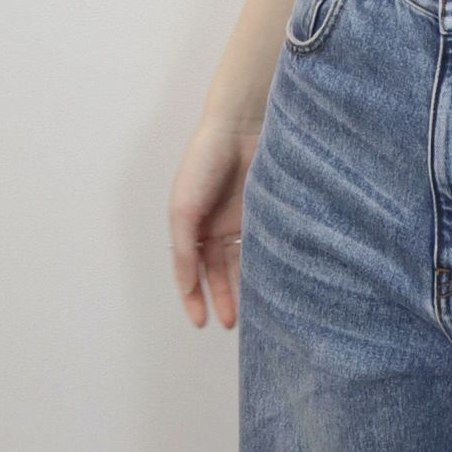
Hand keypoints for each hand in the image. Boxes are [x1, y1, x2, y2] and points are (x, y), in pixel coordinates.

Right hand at [168, 116, 259, 329]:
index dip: (193, 298)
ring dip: (243, 286)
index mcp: (190, 225)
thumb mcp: (183, 210)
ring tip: (250, 312)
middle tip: (230, 324)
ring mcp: (239, 219)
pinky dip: (263, 264)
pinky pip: (262, 244)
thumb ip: (183, 249)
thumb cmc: (204, 163)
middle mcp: (214, 225)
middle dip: (222, 297)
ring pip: (241, 261)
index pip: (189, 271)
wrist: (240, 127)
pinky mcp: (264, 211)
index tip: (200, 323)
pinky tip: (268, 283)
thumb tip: (186, 285)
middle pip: (217, 271)